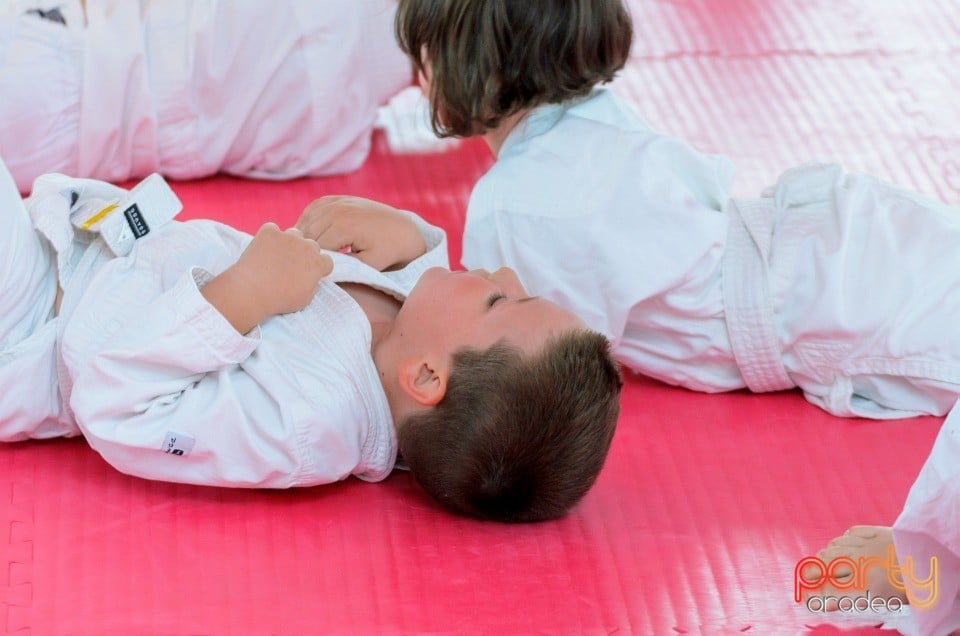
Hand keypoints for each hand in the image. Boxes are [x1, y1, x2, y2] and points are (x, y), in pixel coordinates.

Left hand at [234, 223, 332, 316]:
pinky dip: (269, 236)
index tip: (309, 273)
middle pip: (311, 245)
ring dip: (289, 243)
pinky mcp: (269, 232)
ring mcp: (287, 237)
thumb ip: (312, 285)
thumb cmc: (278, 299)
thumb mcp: (304, 299)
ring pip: (294, 234)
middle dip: (304, 253)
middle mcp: (306, 246)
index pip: (326, 260)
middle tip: (291, 266)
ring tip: (277, 256)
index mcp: (317, 263)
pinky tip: (263, 249)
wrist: (252, 290)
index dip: (318, 268)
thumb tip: (309, 279)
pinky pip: (272, 229)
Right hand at [295, 196, 426, 270]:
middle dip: (308, 250)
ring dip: (304, 236)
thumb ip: (343, 267)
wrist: (403, 230)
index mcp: (345, 226)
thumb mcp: (368, 264)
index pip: (315, 248)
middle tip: (311, 265)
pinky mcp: (336, 198)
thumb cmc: (387, 251)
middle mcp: (338, 210)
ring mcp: (337, 201)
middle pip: (307, 234)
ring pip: (306, 221)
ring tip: (310, 253)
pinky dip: (307, 221)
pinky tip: (310, 234)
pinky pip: (312, 209)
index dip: (314, 262)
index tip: (319, 272)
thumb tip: (320, 267)